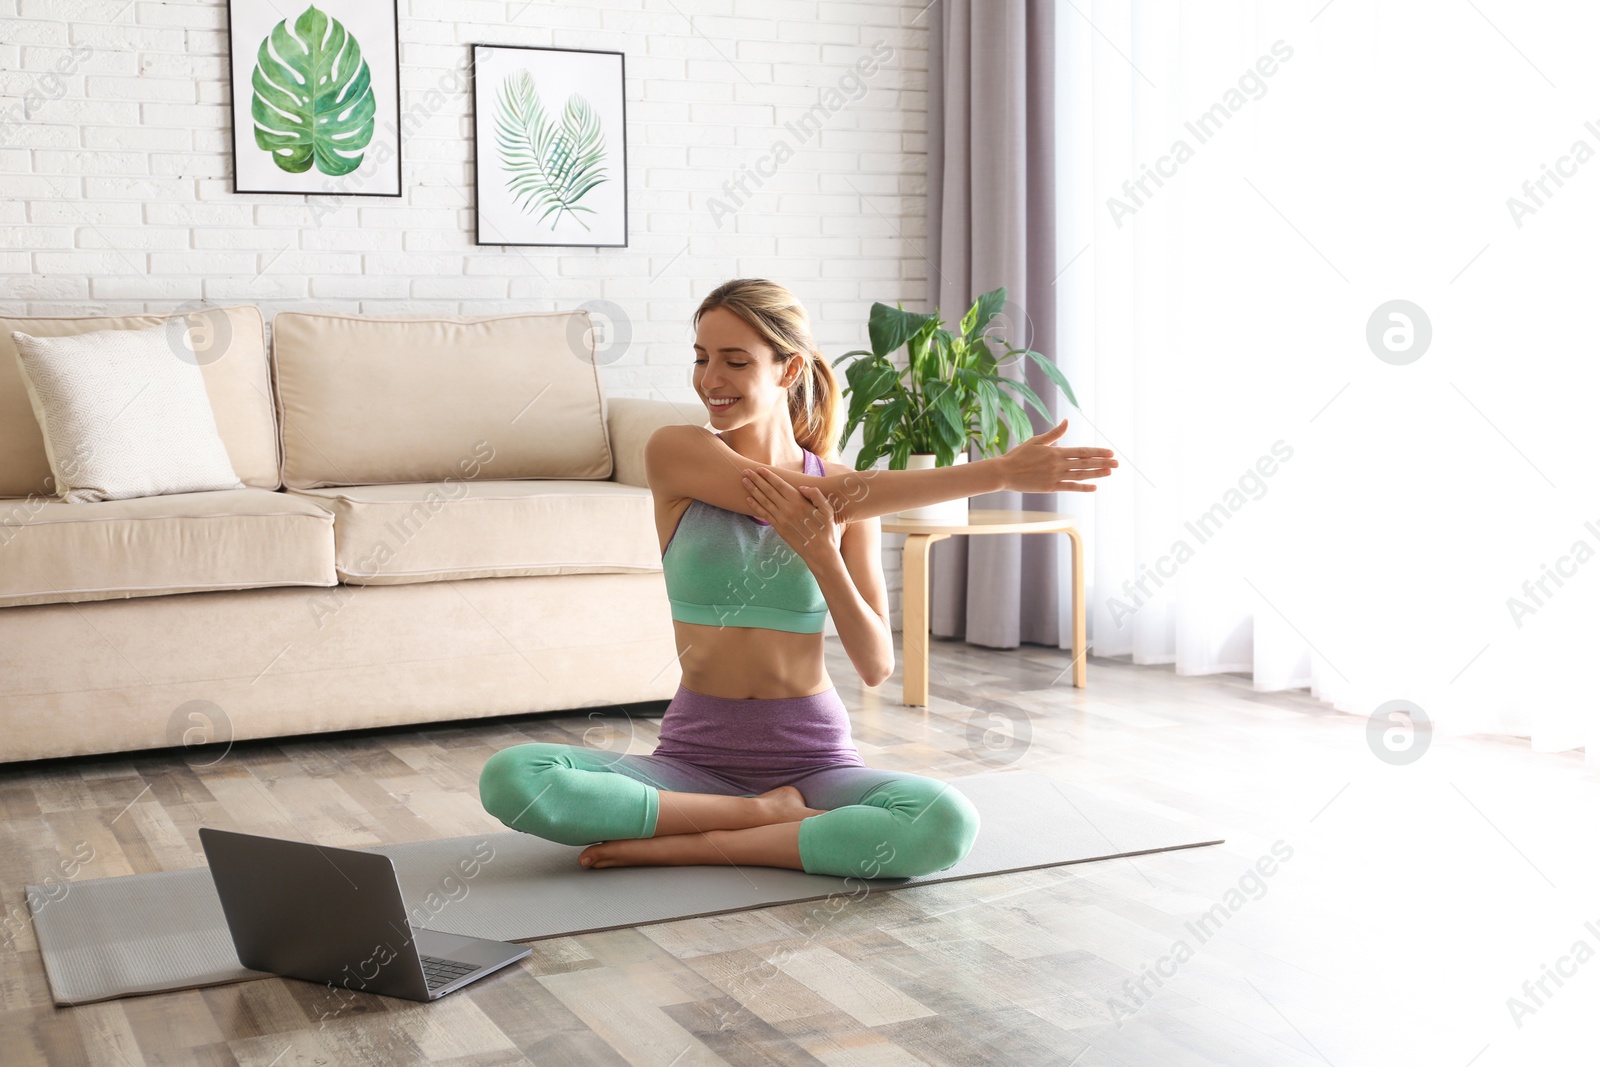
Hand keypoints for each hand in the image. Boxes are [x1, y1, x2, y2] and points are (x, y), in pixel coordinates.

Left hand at [742, 467, 842, 562]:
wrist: (820, 552)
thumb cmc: (825, 530)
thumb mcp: (828, 510)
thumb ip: (816, 495)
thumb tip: (802, 487)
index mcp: (799, 502)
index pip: (780, 485)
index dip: (769, 476)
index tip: (759, 469)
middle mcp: (787, 509)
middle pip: (768, 491)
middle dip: (756, 480)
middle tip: (745, 471)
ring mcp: (781, 519)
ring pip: (764, 501)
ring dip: (752, 490)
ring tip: (743, 481)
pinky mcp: (778, 528)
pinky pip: (764, 514)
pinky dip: (755, 506)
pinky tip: (748, 500)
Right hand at [997, 418, 1116, 492]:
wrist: (1004, 472)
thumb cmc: (1019, 455)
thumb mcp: (1037, 440)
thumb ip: (1055, 433)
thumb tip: (1067, 421)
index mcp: (1056, 451)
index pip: (1083, 451)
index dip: (1098, 452)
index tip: (1111, 452)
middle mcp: (1058, 464)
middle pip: (1086, 463)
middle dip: (1103, 463)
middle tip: (1117, 463)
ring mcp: (1055, 476)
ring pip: (1081, 475)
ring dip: (1097, 474)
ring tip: (1110, 472)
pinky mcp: (1050, 487)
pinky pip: (1070, 487)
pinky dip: (1083, 487)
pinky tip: (1094, 488)